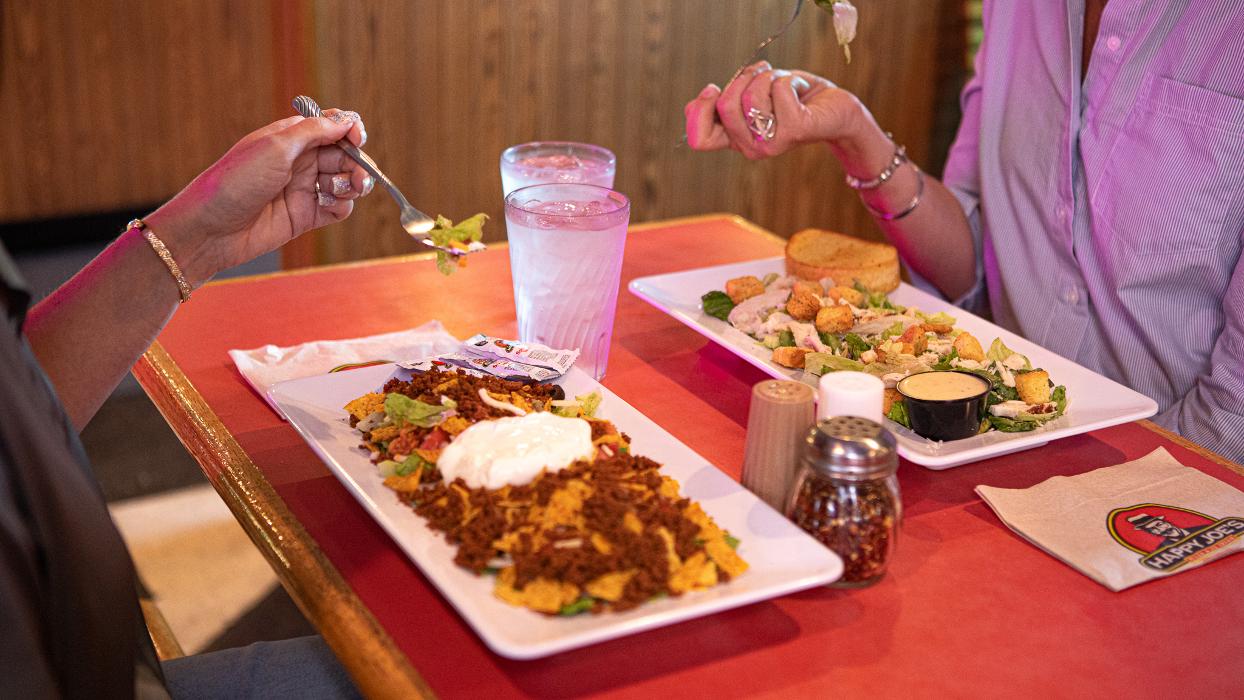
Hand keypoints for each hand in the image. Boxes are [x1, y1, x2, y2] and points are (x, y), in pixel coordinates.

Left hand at [145, 109, 373, 286]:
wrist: (212, 228)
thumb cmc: (236, 181)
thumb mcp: (276, 146)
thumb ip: (315, 131)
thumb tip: (347, 120)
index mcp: (291, 138)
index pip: (332, 126)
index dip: (350, 131)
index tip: (358, 140)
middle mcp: (300, 161)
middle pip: (344, 156)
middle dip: (356, 163)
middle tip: (359, 177)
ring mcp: (303, 189)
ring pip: (345, 182)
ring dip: (351, 185)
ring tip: (337, 191)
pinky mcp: (306, 216)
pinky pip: (337, 209)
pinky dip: (341, 206)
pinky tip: (326, 205)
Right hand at [684, 62, 863, 158]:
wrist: (835, 109)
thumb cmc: (793, 99)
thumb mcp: (752, 96)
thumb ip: (728, 100)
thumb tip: (700, 99)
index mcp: (735, 140)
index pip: (699, 139)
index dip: (699, 110)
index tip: (713, 88)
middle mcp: (750, 148)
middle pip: (724, 106)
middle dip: (742, 77)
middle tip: (763, 76)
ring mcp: (771, 143)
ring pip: (750, 95)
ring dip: (768, 76)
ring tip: (783, 83)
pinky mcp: (793, 130)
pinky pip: (779, 89)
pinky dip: (790, 79)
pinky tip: (800, 91)